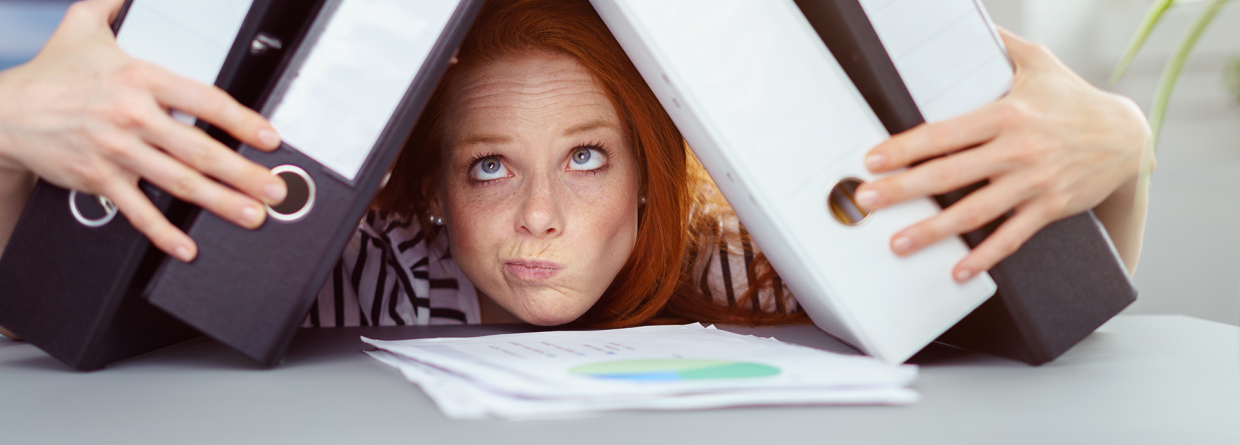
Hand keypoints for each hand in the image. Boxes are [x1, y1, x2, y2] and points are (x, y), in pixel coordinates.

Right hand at [0, 0, 285, 261]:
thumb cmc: (51, 75)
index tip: (269, 138)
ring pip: (179, 182)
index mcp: (140, 79)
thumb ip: (114, 2)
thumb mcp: (83, 26)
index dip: (243, 121)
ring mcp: (117, 151)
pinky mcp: (99, 179)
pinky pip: (138, 211)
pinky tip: (187, 247)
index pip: (205, 101)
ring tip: (251, 214)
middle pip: (200, 150)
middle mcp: (132, 117)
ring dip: (221, 202)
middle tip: (275, 189)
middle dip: (245, 173)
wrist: (4, 113)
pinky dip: (164, 232)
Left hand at [854, 29, 1152, 281]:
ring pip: (974, 211)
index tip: (873, 159)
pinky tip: (958, 271)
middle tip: (866, 200)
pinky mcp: (1049, 208)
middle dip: (903, 189)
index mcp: (1006, 114)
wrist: (1127, 138)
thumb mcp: (1038, 62)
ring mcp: (1033, 182)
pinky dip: (985, 257)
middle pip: (949, 175)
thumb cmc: (1073, 99)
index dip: (905, 148)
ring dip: (933, 230)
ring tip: (897, 242)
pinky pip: (1012, 237)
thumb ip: (1000, 44)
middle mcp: (1017, 150)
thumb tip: (971, 19)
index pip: (945, 133)